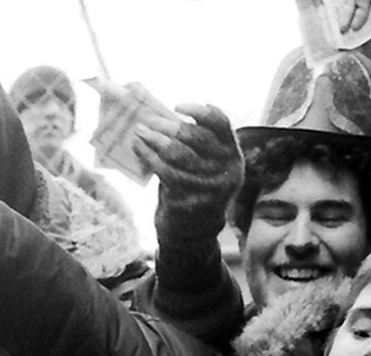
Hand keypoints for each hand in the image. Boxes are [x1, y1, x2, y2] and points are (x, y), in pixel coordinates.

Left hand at [134, 103, 241, 244]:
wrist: (191, 235)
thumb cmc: (194, 192)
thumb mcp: (206, 167)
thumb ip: (196, 145)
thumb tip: (165, 117)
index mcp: (232, 155)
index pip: (221, 123)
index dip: (200, 111)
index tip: (178, 106)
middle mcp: (225, 169)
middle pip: (195, 136)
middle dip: (168, 125)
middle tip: (148, 120)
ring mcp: (207, 185)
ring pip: (177, 152)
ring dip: (154, 139)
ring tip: (139, 132)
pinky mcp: (188, 197)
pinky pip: (164, 170)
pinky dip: (149, 156)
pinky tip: (138, 148)